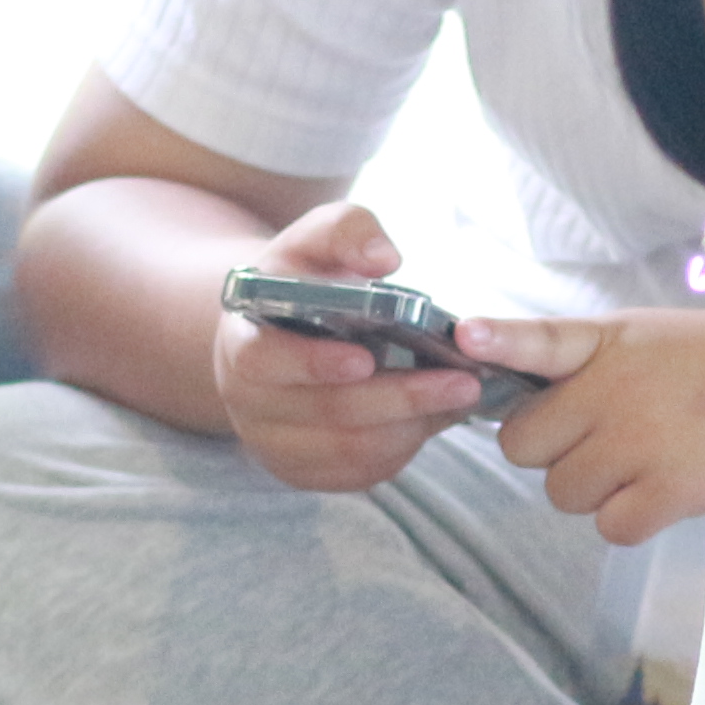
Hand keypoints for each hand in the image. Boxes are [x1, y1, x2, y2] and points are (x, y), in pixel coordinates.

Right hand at [213, 200, 488, 492]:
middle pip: (327, 413)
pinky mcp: (307, 473)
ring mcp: (276, 445)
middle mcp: (249, 403)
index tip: (366, 358)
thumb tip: (384, 258)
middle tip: (461, 382)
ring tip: (461, 395)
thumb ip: (346, 231)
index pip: (264, 361)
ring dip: (413, 425)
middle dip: (400, 399)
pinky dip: (406, 447)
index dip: (313, 364)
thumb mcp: (315, 241)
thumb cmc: (303, 282)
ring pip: (351, 451)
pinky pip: (361, 473)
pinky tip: (436, 417)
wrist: (280, 332)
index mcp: (242, 341)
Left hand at [464, 309, 704, 545]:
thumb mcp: (645, 335)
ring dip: (593, 487)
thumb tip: (489, 356)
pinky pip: (610, 525)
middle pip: (525, 447)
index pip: (542, 340)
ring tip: (642, 459)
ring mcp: (641, 442)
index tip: (467, 337)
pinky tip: (661, 487)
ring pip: (564, 492)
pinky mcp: (670, 490)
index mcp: (610, 343)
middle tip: (602, 436)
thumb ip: (575, 354)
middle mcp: (618, 391)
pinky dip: (629, 517)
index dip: (500, 340)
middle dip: (554, 449)